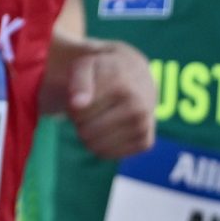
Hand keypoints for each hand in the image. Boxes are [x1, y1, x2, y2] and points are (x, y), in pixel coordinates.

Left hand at [65, 43, 155, 158]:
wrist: (138, 76)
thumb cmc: (105, 72)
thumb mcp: (87, 66)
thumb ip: (79, 81)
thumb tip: (77, 104)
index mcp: (121, 87)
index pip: (77, 113)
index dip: (73, 107)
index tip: (83, 96)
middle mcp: (137, 108)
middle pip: (85, 132)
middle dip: (81, 122)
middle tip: (91, 108)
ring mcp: (143, 126)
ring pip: (95, 147)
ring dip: (90, 135)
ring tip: (100, 117)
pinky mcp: (146, 142)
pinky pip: (108, 154)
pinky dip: (103, 145)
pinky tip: (110, 128)